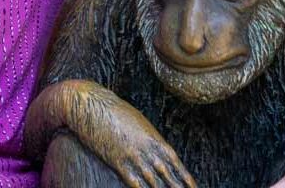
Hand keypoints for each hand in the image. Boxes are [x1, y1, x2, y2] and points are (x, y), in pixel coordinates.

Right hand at [69, 93, 194, 187]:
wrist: (91, 105)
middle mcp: (146, 149)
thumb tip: (156, 149)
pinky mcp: (117, 161)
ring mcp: (132, 156)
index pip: (175, 163)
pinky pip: (133, 181)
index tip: (193, 187)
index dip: (186, 177)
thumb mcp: (138, 123)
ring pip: (153, 181)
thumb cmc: (113, 110)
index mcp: (154, 139)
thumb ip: (148, 138)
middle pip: (167, 175)